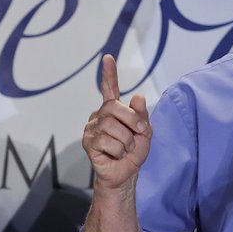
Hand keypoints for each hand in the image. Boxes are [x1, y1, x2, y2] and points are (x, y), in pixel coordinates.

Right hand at [82, 54, 150, 191]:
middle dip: (132, 121)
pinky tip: (115, 154)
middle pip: (114, 108)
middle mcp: (100, 115)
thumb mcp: (145, 132)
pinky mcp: (88, 142)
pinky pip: (106, 141)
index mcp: (114, 110)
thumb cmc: (134, 152)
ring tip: (125, 149)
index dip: (109, 74)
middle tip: (139, 133)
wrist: (126, 174)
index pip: (109, 88)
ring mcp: (92, 128)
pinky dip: (118, 150)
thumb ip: (142, 115)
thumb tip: (138, 96)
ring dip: (126, 140)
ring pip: (111, 126)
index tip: (108, 58)